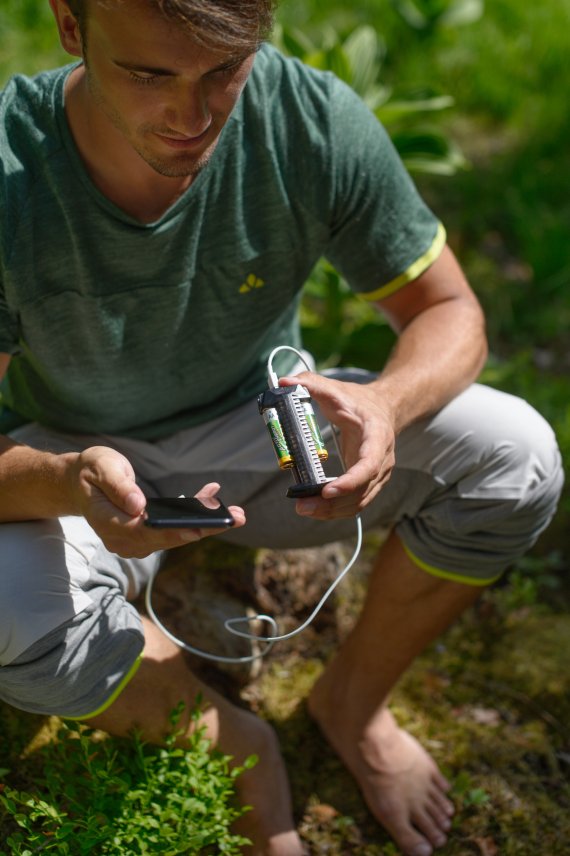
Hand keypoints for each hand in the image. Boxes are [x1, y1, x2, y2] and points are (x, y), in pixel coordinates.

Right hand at [68, 446, 244, 556]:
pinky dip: (195, 516)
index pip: (143, 532)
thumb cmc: (91, 472)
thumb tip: (139, 507)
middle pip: (166, 538)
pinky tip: (212, 496)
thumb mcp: (101, 468)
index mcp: (108, 521)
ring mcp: (135, 541)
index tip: (197, 530)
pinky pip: (173, 530)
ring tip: (236, 513)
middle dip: (202, 529)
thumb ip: (118, 487)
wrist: (79, 484)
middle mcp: (122, 539)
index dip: (171, 532)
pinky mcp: (146, 536)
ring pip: (174, 536)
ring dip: (205, 524)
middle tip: (235, 518)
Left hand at [279, 372, 395, 519]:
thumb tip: (284, 381)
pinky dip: (336, 510)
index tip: (328, 490)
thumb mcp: (337, 389)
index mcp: (377, 436)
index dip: (351, 481)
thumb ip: (312, 384)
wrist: (385, 409)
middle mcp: (383, 460)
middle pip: (361, 490)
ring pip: (359, 502)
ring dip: (332, 511)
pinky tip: (316, 509)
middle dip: (332, 503)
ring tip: (303, 509)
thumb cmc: (360, 401)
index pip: (369, 464)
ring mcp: (379, 474)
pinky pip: (356, 503)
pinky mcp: (370, 483)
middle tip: (302, 506)